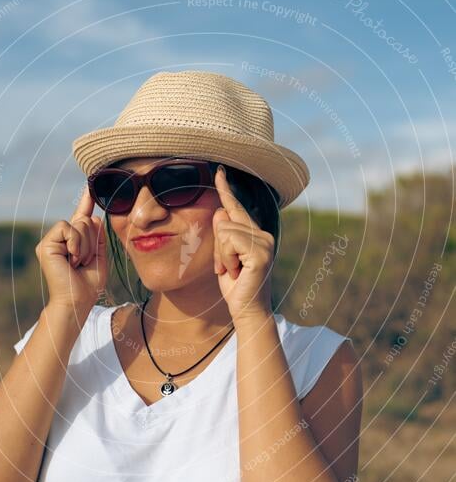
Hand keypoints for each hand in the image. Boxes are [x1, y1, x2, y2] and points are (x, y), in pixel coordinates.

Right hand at [35, 185, 107, 314]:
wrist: (78, 301)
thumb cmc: (89, 285)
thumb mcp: (100, 257)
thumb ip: (98, 237)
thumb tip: (95, 217)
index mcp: (74, 241)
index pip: (82, 217)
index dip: (85, 202)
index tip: (90, 186)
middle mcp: (61, 239)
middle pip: (85, 221)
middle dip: (92, 241)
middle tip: (84, 262)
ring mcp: (51, 241)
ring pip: (78, 224)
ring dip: (85, 246)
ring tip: (77, 263)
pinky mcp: (45, 245)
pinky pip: (67, 228)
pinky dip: (75, 243)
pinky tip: (72, 258)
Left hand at [212, 166, 274, 322]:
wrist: (246, 310)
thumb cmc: (235, 286)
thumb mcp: (223, 257)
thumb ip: (222, 235)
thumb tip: (220, 213)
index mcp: (254, 233)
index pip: (236, 207)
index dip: (226, 189)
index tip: (218, 171)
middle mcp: (262, 234)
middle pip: (224, 220)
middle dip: (218, 248)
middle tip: (229, 268)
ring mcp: (264, 242)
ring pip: (225, 231)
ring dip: (222, 255)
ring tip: (234, 270)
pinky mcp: (261, 253)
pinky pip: (230, 242)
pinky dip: (227, 259)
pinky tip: (237, 271)